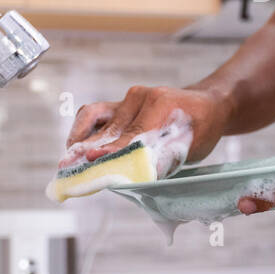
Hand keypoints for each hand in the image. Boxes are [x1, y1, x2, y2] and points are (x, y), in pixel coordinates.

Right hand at [62, 84, 231, 168]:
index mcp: (161, 103)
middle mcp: (140, 97)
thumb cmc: (200, 128)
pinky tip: (74, 147)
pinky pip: (94, 113)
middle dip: (88, 152)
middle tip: (68, 170)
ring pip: (95, 118)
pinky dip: (82, 129)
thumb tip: (137, 176)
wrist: (208, 106)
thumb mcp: (190, 147)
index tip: (92, 163)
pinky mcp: (120, 104)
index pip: (132, 135)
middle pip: (110, 130)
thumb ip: (162, 159)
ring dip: (79, 140)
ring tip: (67, 162)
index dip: (111, 151)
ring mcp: (128, 99)